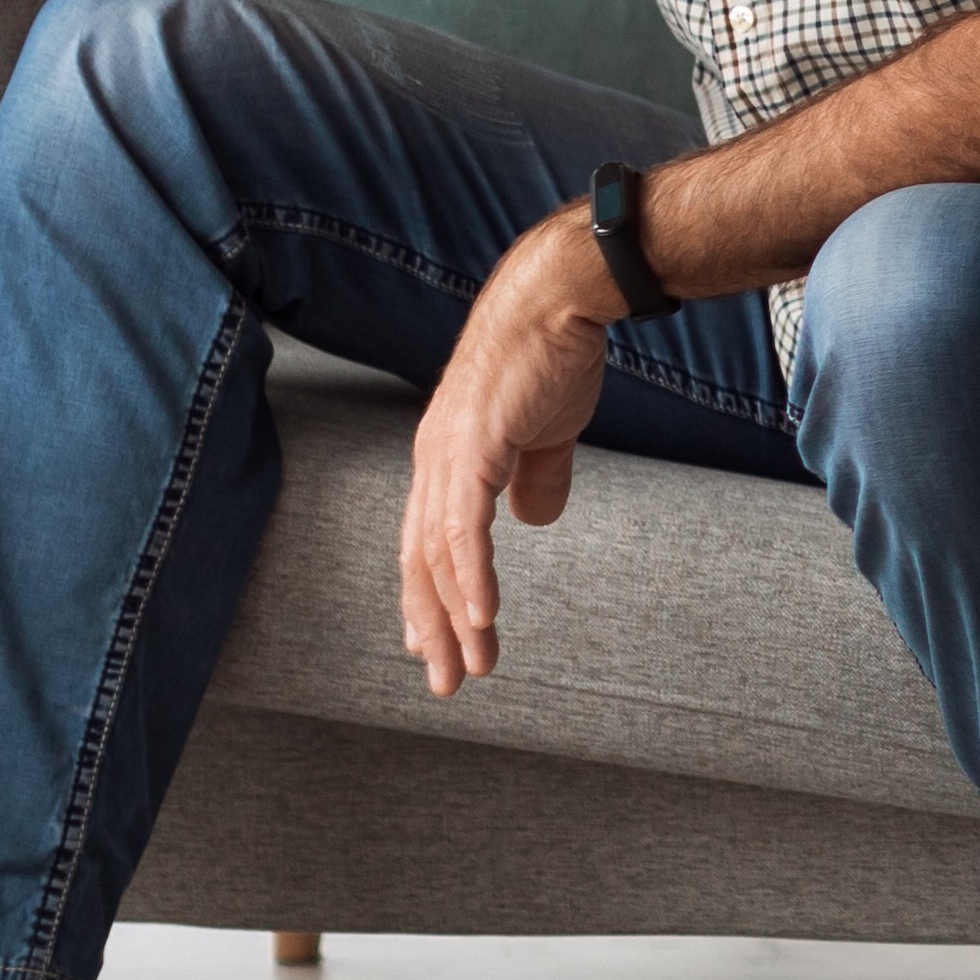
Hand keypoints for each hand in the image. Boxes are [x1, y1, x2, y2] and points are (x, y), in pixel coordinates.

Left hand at [400, 207, 618, 694]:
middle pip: (420, 561)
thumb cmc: (553, 354)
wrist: (559, 298)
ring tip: (473, 666)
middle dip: (433, 627)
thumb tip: (533, 520)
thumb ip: (537, 477)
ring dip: (455, 617)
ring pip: (438, 555)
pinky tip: (483, 619)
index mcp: (445, 457)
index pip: (424, 541)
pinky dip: (470, 578)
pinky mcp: (473, 449)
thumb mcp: (547, 431)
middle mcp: (432, 460)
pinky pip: (465, 530)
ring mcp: (447, 455)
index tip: (433, 645)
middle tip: (447, 681)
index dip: (427, 597)